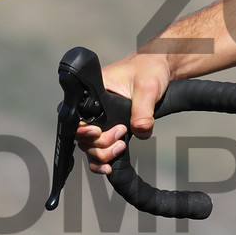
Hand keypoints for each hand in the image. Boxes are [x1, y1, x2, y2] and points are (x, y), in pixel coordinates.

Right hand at [74, 52, 172, 174]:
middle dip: (100, 143)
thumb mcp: (147, 87)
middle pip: (82, 137)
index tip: (97, 132)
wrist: (159, 68)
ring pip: (90, 146)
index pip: (76, 117)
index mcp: (91, 92)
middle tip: (121, 133)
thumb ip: (143, 111)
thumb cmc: (149, 68)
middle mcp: (91, 107)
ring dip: (103, 153)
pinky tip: (109, 166)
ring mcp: (100, 119)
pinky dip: (101, 160)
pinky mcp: (110, 127)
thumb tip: (140, 132)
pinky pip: (98, 149)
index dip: (82, 130)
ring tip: (121, 145)